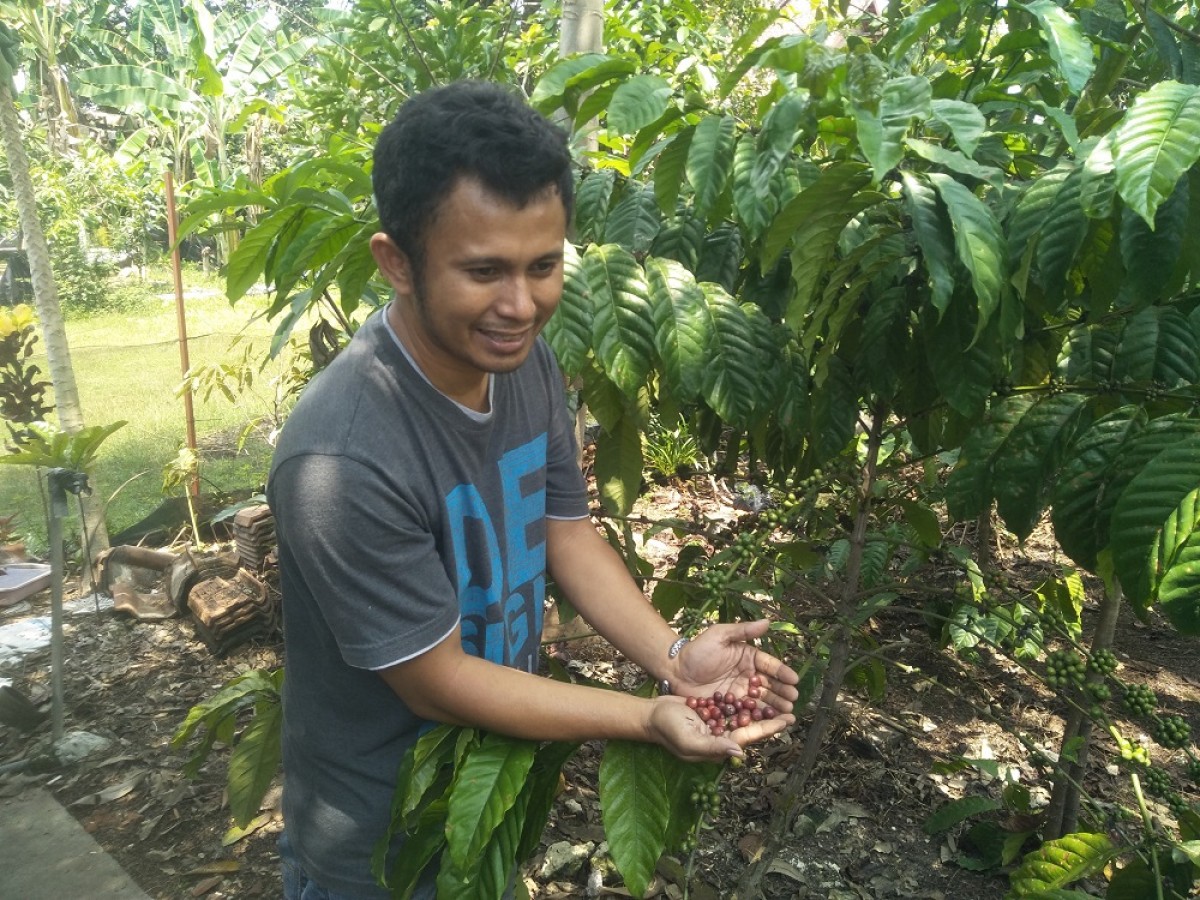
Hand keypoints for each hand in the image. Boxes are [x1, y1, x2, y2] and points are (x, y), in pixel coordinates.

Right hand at [646, 695, 793, 762]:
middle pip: (753, 724)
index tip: (787, 720)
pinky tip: (757, 686)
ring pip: (745, 712)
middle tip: (792, 706)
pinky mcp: (713, 707)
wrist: (651, 714)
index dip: (769, 728)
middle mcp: (723, 733)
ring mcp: (718, 720)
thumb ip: (714, 747)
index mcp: (721, 744)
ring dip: (762, 705)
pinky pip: (733, 701)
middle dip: (772, 717)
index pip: (750, 736)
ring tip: (780, 696)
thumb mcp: (690, 741)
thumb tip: (739, 752)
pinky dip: (746, 696)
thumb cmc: (668, 730)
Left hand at [671, 620, 799, 725]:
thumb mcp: (719, 635)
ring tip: (787, 713)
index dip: (782, 672)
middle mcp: (748, 676)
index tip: (794, 679)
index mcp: (748, 658)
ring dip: (775, 707)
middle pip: (769, 685)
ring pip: (761, 700)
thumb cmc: (697, 650)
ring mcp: (740, 693)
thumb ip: (742, 630)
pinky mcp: (731, 707)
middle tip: (793, 700)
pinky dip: (759, 717)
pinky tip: (769, 723)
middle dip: (783, 692)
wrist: (675, 670)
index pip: (769, 665)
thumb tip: (767, 622)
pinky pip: (747, 712)